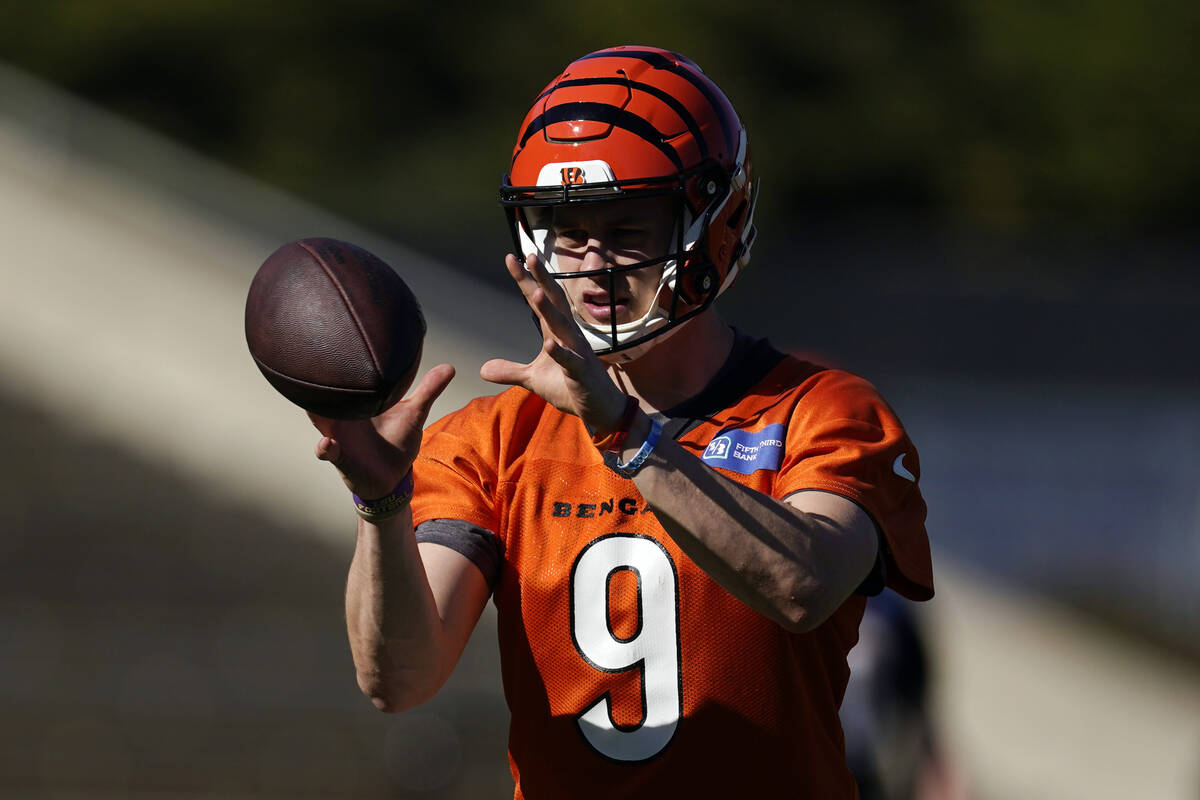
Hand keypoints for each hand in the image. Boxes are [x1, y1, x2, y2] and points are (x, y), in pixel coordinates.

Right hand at [309, 364, 454, 498]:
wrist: (392, 476)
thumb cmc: (398, 441)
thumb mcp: (414, 414)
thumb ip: (428, 391)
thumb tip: (448, 367)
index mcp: (359, 402)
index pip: (344, 379)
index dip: (336, 362)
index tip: (338, 341)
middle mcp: (343, 416)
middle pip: (324, 396)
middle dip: (320, 383)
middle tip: (316, 365)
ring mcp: (338, 435)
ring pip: (320, 420)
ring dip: (318, 413)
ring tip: (315, 405)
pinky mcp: (340, 457)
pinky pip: (326, 452)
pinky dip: (325, 448)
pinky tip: (327, 443)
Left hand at [481, 253, 627, 431]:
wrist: (599, 409)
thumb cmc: (570, 387)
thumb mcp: (533, 380)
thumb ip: (510, 371)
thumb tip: (483, 368)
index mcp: (556, 332)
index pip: (539, 301)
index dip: (526, 280)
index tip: (511, 258)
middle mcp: (568, 336)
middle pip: (554, 302)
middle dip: (541, 280)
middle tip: (529, 256)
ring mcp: (577, 353)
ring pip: (562, 327)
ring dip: (550, 310)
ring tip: (536, 292)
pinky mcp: (582, 374)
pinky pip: (570, 361)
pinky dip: (560, 353)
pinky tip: (550, 344)